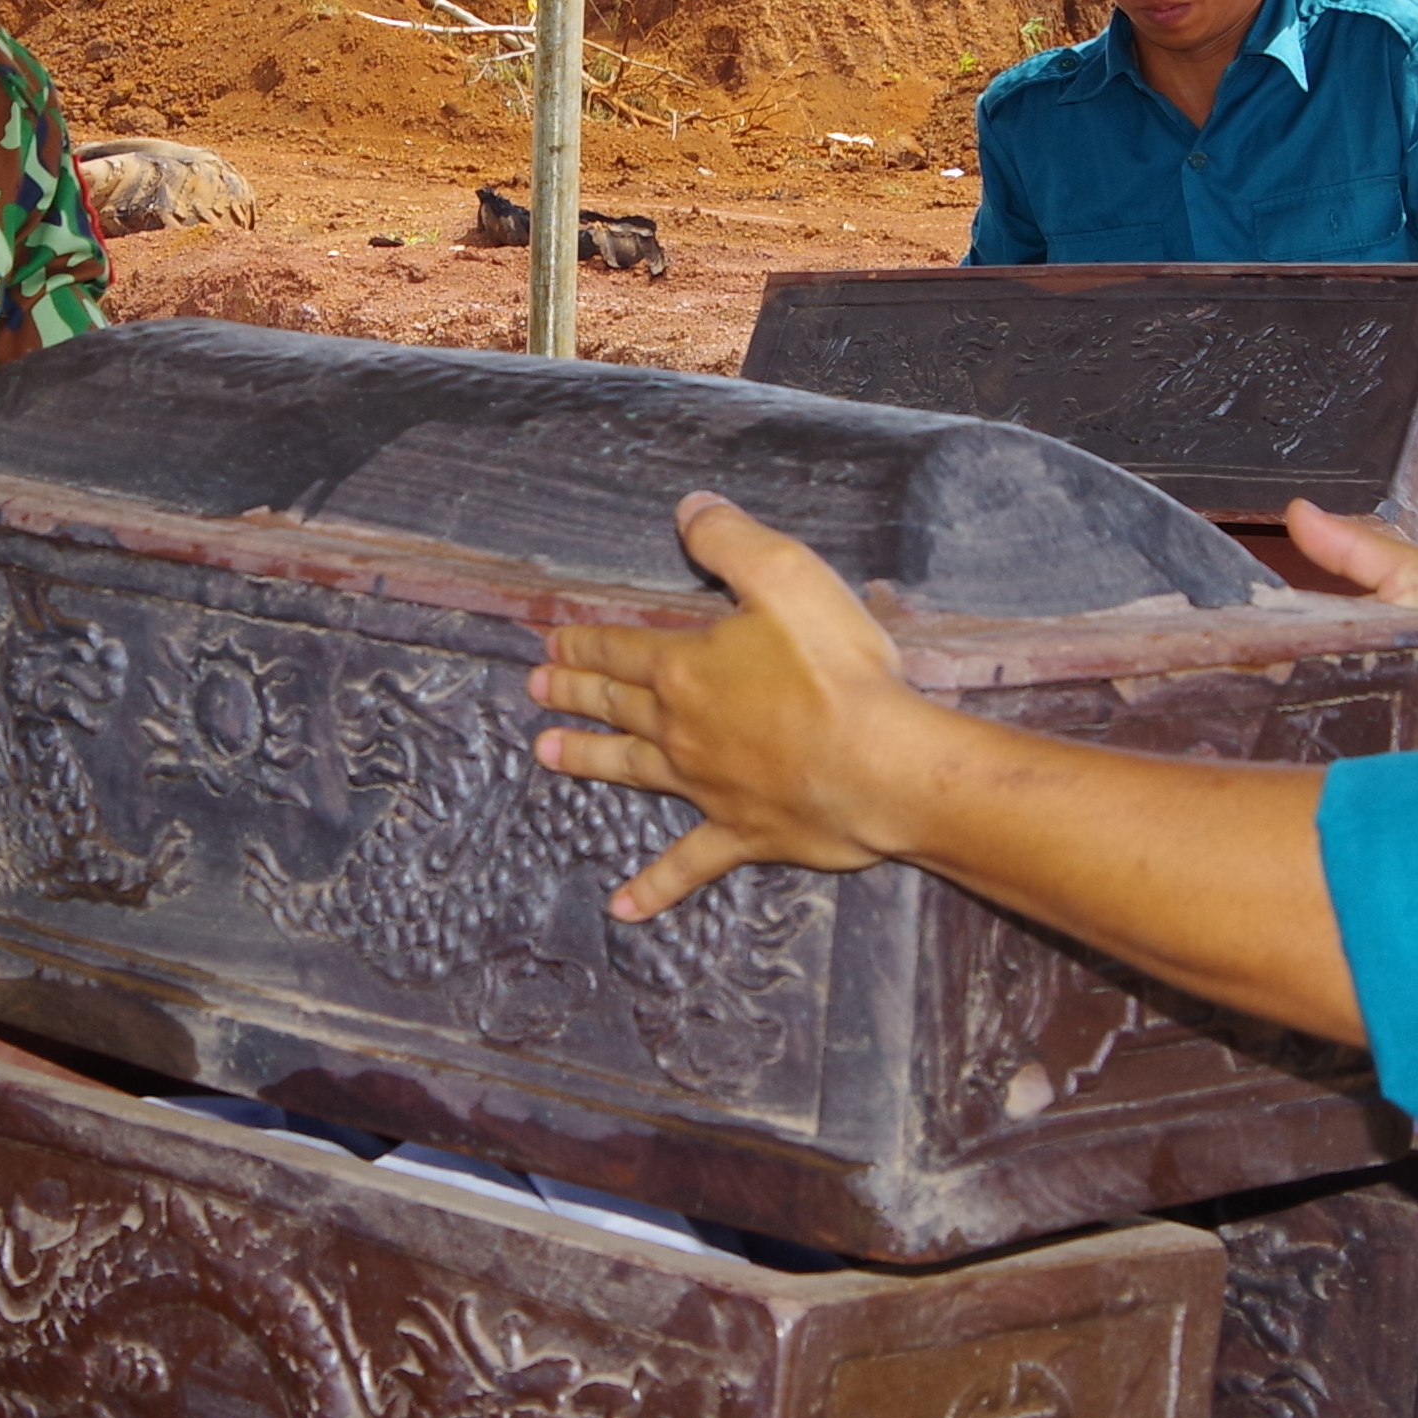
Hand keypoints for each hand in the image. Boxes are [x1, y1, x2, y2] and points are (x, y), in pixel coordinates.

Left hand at [528, 494, 951, 918]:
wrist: (882, 766)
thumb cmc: (840, 671)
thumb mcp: (788, 576)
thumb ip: (732, 540)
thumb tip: (689, 509)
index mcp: (687, 669)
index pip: (621, 649)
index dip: (584, 642)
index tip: (551, 642)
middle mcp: (683, 730)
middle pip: (616, 706)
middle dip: (573, 692)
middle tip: (536, 690)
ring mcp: (707, 788)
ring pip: (632, 771)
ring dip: (587, 760)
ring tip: (545, 755)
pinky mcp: (741, 834)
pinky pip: (687, 865)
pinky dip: (654, 889)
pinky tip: (623, 908)